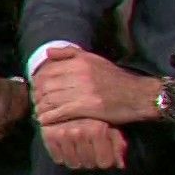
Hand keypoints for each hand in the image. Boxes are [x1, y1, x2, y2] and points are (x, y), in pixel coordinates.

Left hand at [31, 46, 162, 126]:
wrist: (138, 95)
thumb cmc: (115, 79)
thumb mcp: (94, 59)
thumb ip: (70, 53)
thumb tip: (47, 52)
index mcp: (80, 61)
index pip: (47, 71)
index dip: (37, 82)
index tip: (35, 90)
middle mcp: (80, 73)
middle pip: (46, 85)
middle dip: (37, 96)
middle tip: (35, 104)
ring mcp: (84, 90)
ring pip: (51, 99)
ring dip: (41, 108)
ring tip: (39, 113)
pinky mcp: (88, 107)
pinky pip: (60, 112)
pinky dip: (49, 118)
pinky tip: (45, 121)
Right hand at [39, 117, 128, 169]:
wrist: (70, 99)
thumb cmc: (95, 115)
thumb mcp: (111, 126)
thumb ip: (118, 145)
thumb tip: (121, 165)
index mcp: (96, 130)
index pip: (104, 163)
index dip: (105, 160)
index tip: (104, 153)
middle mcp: (79, 132)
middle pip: (89, 164)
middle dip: (92, 160)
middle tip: (91, 150)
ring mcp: (62, 134)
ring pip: (73, 164)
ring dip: (77, 160)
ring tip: (79, 149)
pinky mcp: (48, 135)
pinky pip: (58, 159)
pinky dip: (62, 157)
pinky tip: (67, 147)